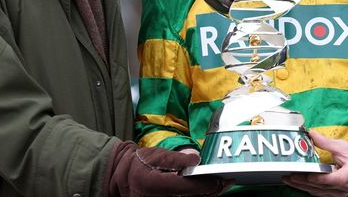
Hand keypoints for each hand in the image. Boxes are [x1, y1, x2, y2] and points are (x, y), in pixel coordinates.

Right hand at [107, 141, 230, 196]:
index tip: (221, 179)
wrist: (120, 178)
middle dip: (212, 192)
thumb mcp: (154, 154)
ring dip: (206, 195)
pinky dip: (197, 196)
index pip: (186, 187)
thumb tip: (195, 159)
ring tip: (221, 186)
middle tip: (227, 183)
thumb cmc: (138, 163)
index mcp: (154, 185)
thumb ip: (175, 158)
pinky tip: (208, 190)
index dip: (206, 185)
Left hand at [282, 131, 347, 196]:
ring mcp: (341, 193)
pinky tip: (298, 184)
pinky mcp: (336, 195)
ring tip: (289, 180)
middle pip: (324, 187)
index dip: (321, 179)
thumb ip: (326, 142)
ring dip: (303, 187)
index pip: (335, 179)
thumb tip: (311, 134)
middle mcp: (347, 186)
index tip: (308, 175)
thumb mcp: (343, 146)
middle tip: (290, 177)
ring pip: (320, 192)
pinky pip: (320, 194)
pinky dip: (308, 189)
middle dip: (305, 182)